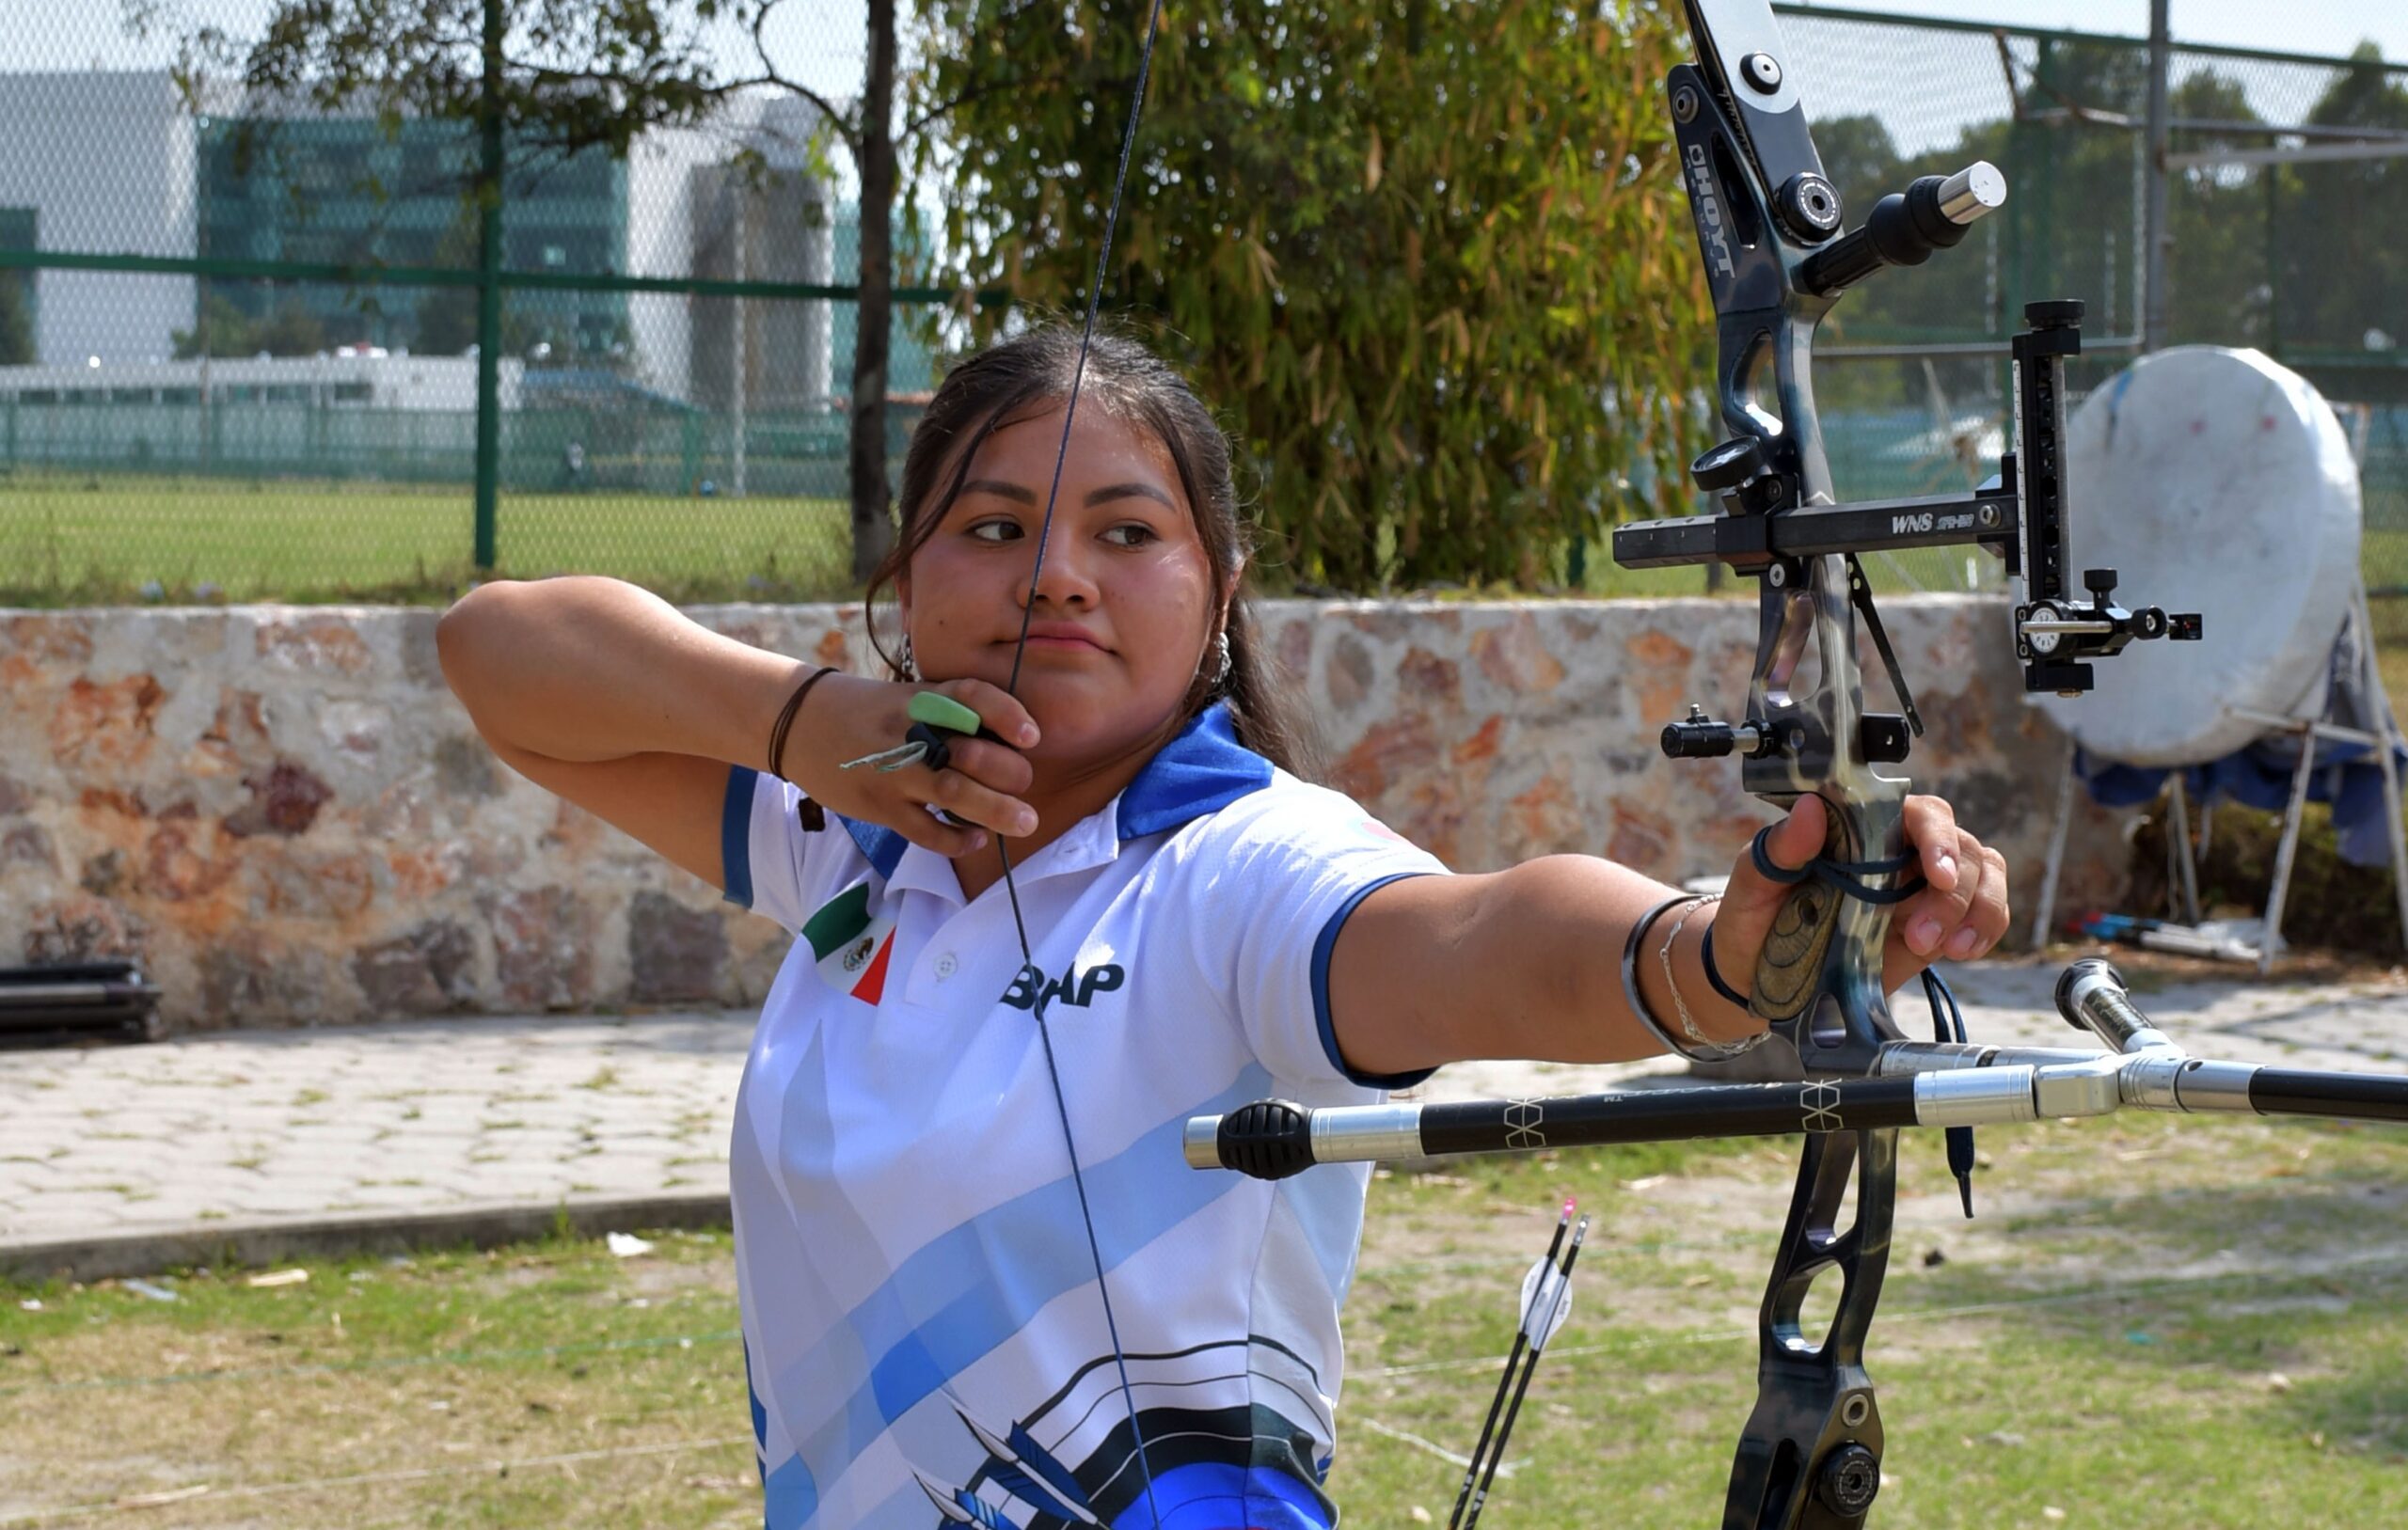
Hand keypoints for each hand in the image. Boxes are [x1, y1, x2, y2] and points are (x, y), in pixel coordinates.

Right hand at [783, 674, 1039, 856]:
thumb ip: (950, 714)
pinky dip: (955, 839)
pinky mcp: (879, 806)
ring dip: (995, 810)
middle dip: (1008, 772)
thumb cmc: (867, 712)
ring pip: (953, 793)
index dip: (1007, 714)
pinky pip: (925, 831)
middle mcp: (910, 732)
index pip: (971, 696)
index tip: (1032, 736)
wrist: (799, 723)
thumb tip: (1009, 745)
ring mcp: (893, 771)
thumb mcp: (907, 698)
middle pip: (970, 752)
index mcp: (922, 698)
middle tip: (1026, 783)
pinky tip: (974, 838)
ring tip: (1025, 822)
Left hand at [1710, 793, 2010, 1000]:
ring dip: (1978, 909)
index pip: (1918, 812)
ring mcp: (1922, 887)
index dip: (1936, 838)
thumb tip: (1812, 807)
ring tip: (1947, 947)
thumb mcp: (1754, 882)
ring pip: (1983, 875)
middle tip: (1923, 937)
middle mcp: (1900, 850)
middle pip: (1961, 846)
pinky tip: (1964, 949)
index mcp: (1862, 827)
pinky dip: (1987, 928)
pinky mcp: (1936, 926)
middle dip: (1956, 891)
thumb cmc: (1754, 917)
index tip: (1935, 874)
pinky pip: (1984, 914)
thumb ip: (1781, 848)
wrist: (1756, 976)